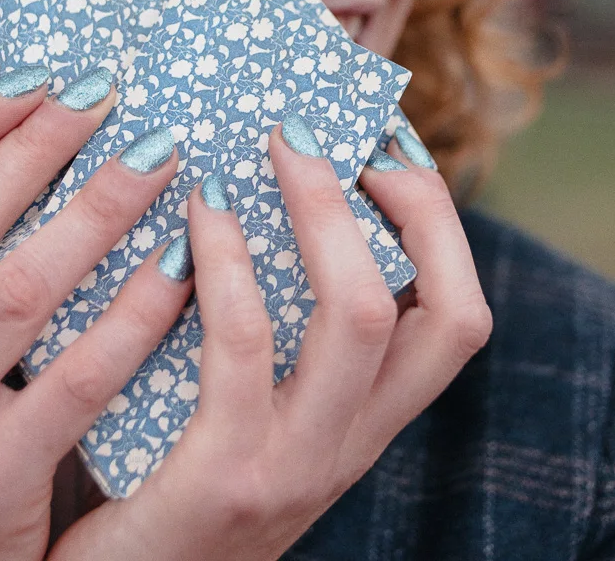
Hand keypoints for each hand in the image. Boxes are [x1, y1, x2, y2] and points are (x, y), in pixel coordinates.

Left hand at [52, 120, 491, 560]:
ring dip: (320, 211)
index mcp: (362, 426)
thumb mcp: (240, 415)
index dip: (440, 222)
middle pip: (448, 311)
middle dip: (408, 200)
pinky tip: (198, 216)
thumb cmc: (156, 485)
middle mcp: (351, 448)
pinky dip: (228, 263)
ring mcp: (296, 468)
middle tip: (331, 129)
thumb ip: (259, 332)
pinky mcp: (222, 480)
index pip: (459, 318)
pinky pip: (243, 347)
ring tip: (272, 145)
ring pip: (357, 315)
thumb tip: (242, 184)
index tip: (387, 141)